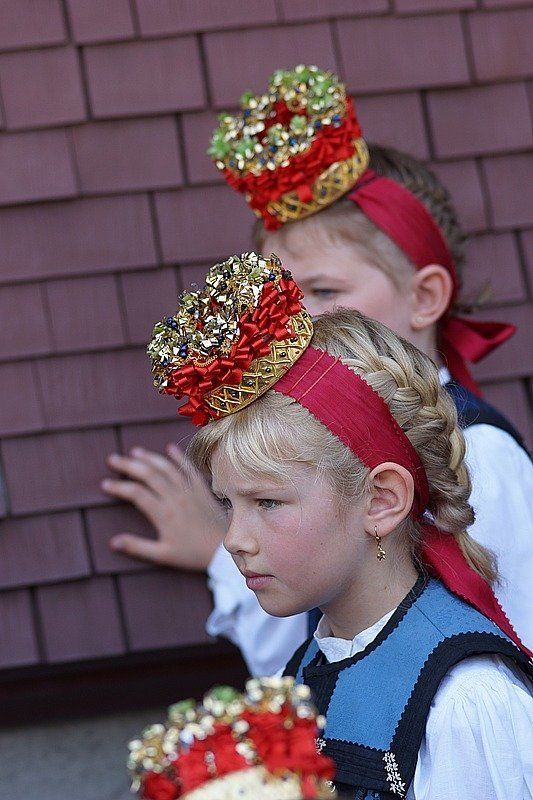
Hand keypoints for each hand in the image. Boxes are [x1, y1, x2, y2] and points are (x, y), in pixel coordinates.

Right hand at [101, 444, 225, 570]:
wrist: (223, 549)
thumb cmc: (192, 554)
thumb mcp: (163, 555)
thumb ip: (138, 547)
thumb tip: (113, 542)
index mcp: (164, 514)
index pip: (136, 494)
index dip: (119, 487)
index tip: (105, 484)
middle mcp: (176, 498)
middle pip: (149, 475)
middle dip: (129, 465)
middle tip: (113, 459)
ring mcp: (189, 491)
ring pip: (167, 468)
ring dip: (150, 457)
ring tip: (135, 452)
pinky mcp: (201, 489)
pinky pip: (189, 469)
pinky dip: (179, 457)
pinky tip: (169, 448)